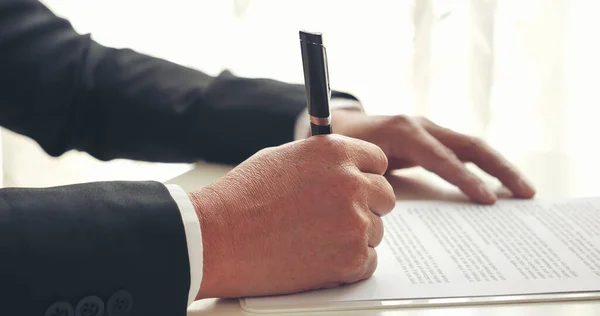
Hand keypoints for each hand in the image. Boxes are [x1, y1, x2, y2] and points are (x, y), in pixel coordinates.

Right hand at [188, 135, 395, 298]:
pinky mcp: (350, 258)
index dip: (365, 177)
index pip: (378, 162)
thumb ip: (324, 162)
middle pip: (384, 197)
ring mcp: (354, 222)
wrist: (218, 237)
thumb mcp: (284, 158)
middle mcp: (352, 182)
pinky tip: (319, 257)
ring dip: (354, 236)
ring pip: (375, 231)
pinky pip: (368, 261)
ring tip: (315, 239)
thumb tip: (344, 169)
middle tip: (336, 218)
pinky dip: (349, 263)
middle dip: (365, 206)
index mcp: (336, 152)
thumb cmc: (242, 197)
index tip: (356, 188)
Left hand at [332, 110, 535, 203]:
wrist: (339, 123)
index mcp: (404, 131)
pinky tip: (500, 185)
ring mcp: (430, 130)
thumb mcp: (354, 160)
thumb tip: (395, 204)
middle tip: (527, 193)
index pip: (443, 158)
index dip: (466, 179)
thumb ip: (375, 177)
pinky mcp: (432, 138)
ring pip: (473, 147)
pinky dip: (485, 167)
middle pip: (471, 146)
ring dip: (500, 167)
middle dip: (500, 169)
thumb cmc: (343, 145)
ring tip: (525, 191)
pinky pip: (464, 152)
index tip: (489, 200)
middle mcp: (423, 126)